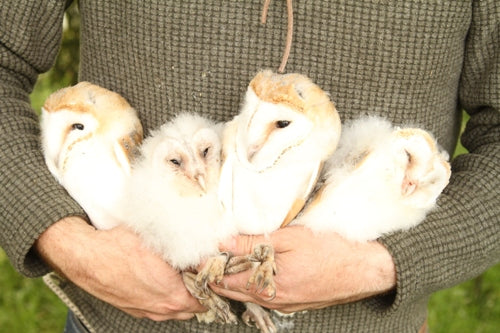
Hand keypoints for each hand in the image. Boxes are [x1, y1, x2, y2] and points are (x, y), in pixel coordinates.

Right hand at [35, 216, 205, 320]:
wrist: (86, 256)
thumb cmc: (120, 247)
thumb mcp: (160, 241)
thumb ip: (186, 249)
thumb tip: (202, 248)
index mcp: (173, 295)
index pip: (206, 299)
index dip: (210, 285)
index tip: (211, 274)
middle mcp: (161, 309)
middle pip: (192, 308)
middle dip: (198, 293)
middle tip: (198, 275)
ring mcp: (145, 311)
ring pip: (173, 311)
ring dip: (180, 297)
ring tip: (180, 278)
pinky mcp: (132, 308)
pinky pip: (155, 309)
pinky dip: (162, 299)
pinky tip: (158, 282)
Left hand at [211, 225, 395, 312]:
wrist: (364, 269)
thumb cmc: (330, 250)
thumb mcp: (289, 239)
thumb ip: (253, 243)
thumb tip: (223, 243)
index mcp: (267, 284)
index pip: (224, 279)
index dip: (208, 268)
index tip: (196, 256)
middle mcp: (272, 299)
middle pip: (232, 291)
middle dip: (215, 277)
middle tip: (203, 261)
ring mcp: (283, 304)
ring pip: (246, 295)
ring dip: (231, 281)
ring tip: (221, 264)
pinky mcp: (293, 303)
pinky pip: (263, 296)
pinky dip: (249, 285)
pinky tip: (248, 273)